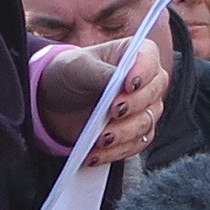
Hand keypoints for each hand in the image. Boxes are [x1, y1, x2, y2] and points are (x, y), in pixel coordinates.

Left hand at [38, 30, 167, 165]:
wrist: (56, 101)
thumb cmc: (71, 73)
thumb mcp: (80, 67)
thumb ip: (102, 73)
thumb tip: (117, 81)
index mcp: (137, 55)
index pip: (150, 60)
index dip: (142, 72)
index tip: (128, 84)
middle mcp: (147, 82)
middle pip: (153, 95)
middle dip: (133, 105)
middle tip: (112, 111)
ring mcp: (144, 110)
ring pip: (145, 124)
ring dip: (123, 133)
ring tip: (100, 139)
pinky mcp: (134, 134)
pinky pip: (134, 146)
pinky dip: (115, 152)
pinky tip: (94, 154)